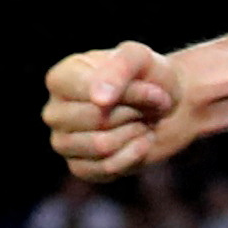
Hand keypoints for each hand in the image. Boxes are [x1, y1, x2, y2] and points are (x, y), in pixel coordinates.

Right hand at [45, 40, 197, 179]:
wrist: (172, 108)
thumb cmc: (150, 77)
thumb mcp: (138, 59)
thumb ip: (118, 70)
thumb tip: (98, 100)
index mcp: (60, 79)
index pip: (91, 92)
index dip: (131, 94)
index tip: (153, 90)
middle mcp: (55, 112)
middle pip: (96, 120)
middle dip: (132, 114)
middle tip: (146, 107)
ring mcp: (63, 143)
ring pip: (102, 146)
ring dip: (134, 134)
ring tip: (142, 122)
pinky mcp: (80, 168)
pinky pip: (108, 168)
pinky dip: (134, 155)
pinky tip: (141, 142)